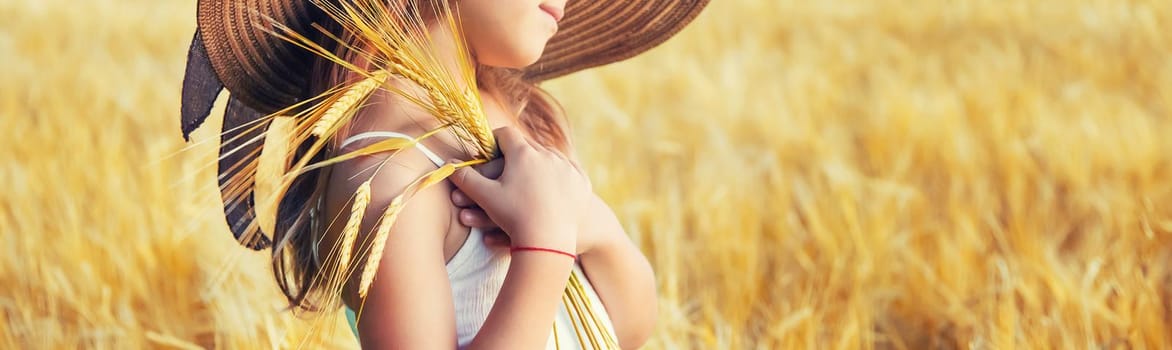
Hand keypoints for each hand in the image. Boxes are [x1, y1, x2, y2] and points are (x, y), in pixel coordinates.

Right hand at [448, 127, 591, 253]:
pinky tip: (554, 181)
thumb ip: (466, 179)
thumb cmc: (514, 218)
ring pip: (550, 156)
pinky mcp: (581, 180)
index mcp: (523, 152)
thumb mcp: (486, 197)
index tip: (490, 149)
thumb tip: (448, 165)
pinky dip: (560, 175)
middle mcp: (547, 153)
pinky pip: (569, 170)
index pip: (505, 134)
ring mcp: (567, 166)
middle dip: (517, 152)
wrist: (550, 241)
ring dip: (540, 162)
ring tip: (531, 171)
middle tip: (509, 162)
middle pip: (528, 145)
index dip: (495, 140)